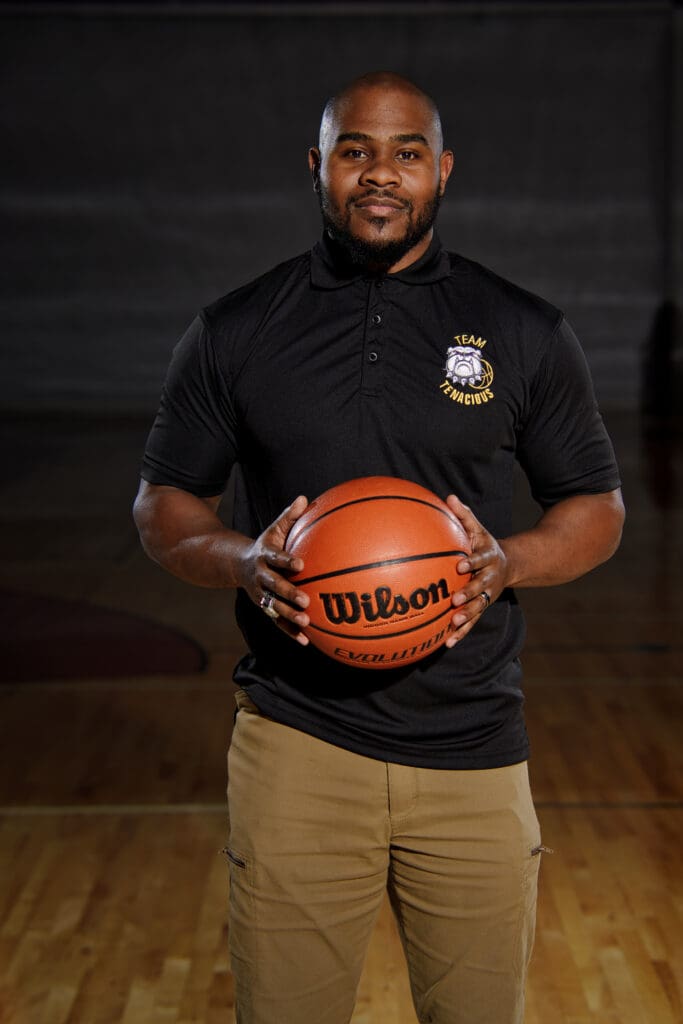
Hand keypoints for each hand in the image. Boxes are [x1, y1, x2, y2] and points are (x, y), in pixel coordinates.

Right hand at [236, 495, 310, 644]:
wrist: (237, 564)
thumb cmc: (266, 544)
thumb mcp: (274, 529)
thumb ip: (289, 516)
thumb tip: (303, 498)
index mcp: (264, 556)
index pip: (276, 558)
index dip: (286, 560)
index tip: (301, 564)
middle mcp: (260, 577)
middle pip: (274, 586)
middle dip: (289, 593)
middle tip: (305, 600)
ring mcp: (261, 594)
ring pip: (274, 607)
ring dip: (289, 616)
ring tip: (306, 622)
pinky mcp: (265, 607)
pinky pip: (277, 621)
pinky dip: (290, 631)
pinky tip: (306, 641)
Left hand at [445, 494, 507, 646]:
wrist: (508, 564)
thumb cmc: (483, 544)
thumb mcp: (477, 529)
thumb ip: (464, 515)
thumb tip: (449, 497)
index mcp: (487, 558)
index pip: (480, 559)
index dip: (472, 561)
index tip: (460, 564)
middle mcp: (489, 578)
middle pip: (480, 587)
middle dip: (469, 593)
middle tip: (455, 599)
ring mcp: (487, 595)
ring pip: (477, 608)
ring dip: (467, 616)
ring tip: (453, 624)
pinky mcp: (482, 607)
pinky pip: (472, 621)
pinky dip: (461, 632)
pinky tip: (448, 642)